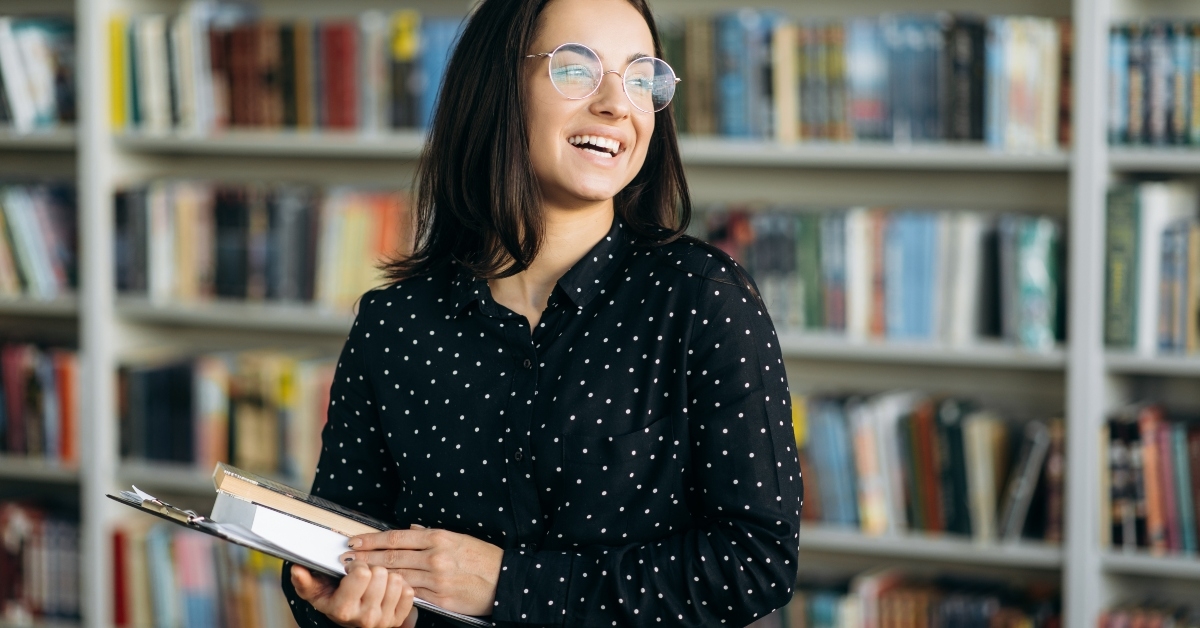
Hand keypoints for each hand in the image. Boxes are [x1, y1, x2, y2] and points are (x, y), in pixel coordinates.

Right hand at [290, 563, 418, 627]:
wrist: (351, 619)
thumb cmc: (334, 601)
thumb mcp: (315, 592)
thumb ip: (304, 580)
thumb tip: (297, 569)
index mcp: (343, 609)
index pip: (361, 573)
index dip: (357, 564)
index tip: (351, 568)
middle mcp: (365, 618)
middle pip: (381, 574)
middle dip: (372, 568)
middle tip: (365, 575)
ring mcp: (384, 620)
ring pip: (397, 580)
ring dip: (387, 577)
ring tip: (376, 582)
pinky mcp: (399, 619)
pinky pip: (409, 592)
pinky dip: (400, 586)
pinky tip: (388, 589)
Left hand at [341, 524, 502, 616]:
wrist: (505, 580)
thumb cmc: (483, 558)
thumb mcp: (459, 538)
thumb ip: (432, 535)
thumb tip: (412, 531)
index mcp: (439, 539)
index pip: (396, 538)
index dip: (372, 540)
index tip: (355, 541)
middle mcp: (435, 558)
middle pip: (391, 557)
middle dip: (365, 558)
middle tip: (346, 558)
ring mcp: (437, 580)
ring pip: (397, 577)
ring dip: (374, 576)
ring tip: (356, 574)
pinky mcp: (440, 599)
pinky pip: (412, 595)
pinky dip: (395, 592)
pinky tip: (380, 590)